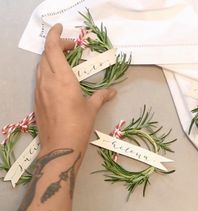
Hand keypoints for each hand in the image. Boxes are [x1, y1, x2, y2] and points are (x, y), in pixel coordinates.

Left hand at [35, 24, 115, 155]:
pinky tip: (58, 79)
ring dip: (51, 58)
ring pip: (41, 65)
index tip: (62, 29)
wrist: (60, 147)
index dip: (55, 35)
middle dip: (57, 46)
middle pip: (46, 54)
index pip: (52, 49)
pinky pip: (40, 78)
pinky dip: (48, 70)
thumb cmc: (78, 126)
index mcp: (63, 80)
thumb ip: (102, 96)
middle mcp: (48, 81)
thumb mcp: (92, 108)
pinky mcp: (37, 99)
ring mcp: (40, 90)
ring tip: (65, 61)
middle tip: (71, 48)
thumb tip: (112, 92)